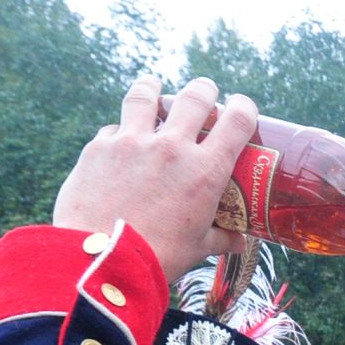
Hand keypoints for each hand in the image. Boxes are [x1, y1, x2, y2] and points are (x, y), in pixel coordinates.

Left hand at [53, 76, 256, 280]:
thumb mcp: (197, 247)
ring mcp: (132, 142)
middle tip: (204, 92)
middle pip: (194, 97)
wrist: (102, 259)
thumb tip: (238, 241)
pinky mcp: (99, 147)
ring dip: (154, 88)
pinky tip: (121, 141)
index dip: (244, 108)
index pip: (237, 121)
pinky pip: (113, 129)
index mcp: (205, 171)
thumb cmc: (157, 257)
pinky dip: (121, 132)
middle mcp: (171, 148)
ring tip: (154, 86)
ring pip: (146, 96)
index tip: (242, 107)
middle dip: (203, 90)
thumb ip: (220, 238)